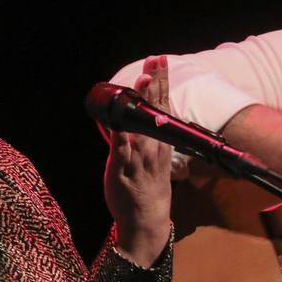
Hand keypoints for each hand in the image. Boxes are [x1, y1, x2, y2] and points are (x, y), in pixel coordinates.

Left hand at [105, 55, 173, 265]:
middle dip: (155, 84)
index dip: (160, 82)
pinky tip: (119, 122)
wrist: (146, 220)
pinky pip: (121, 150)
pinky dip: (120, 137)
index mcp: (160, 141)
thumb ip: (141, 136)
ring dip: (141, 103)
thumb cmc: (148, 188)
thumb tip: (131, 115)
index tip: (159, 60)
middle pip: (155, 109)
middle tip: (155, 60)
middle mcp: (152, 146)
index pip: (162, 105)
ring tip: (142, 82)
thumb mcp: (152, 158)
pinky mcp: (123, 170)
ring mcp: (138, 158)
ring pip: (140, 125)